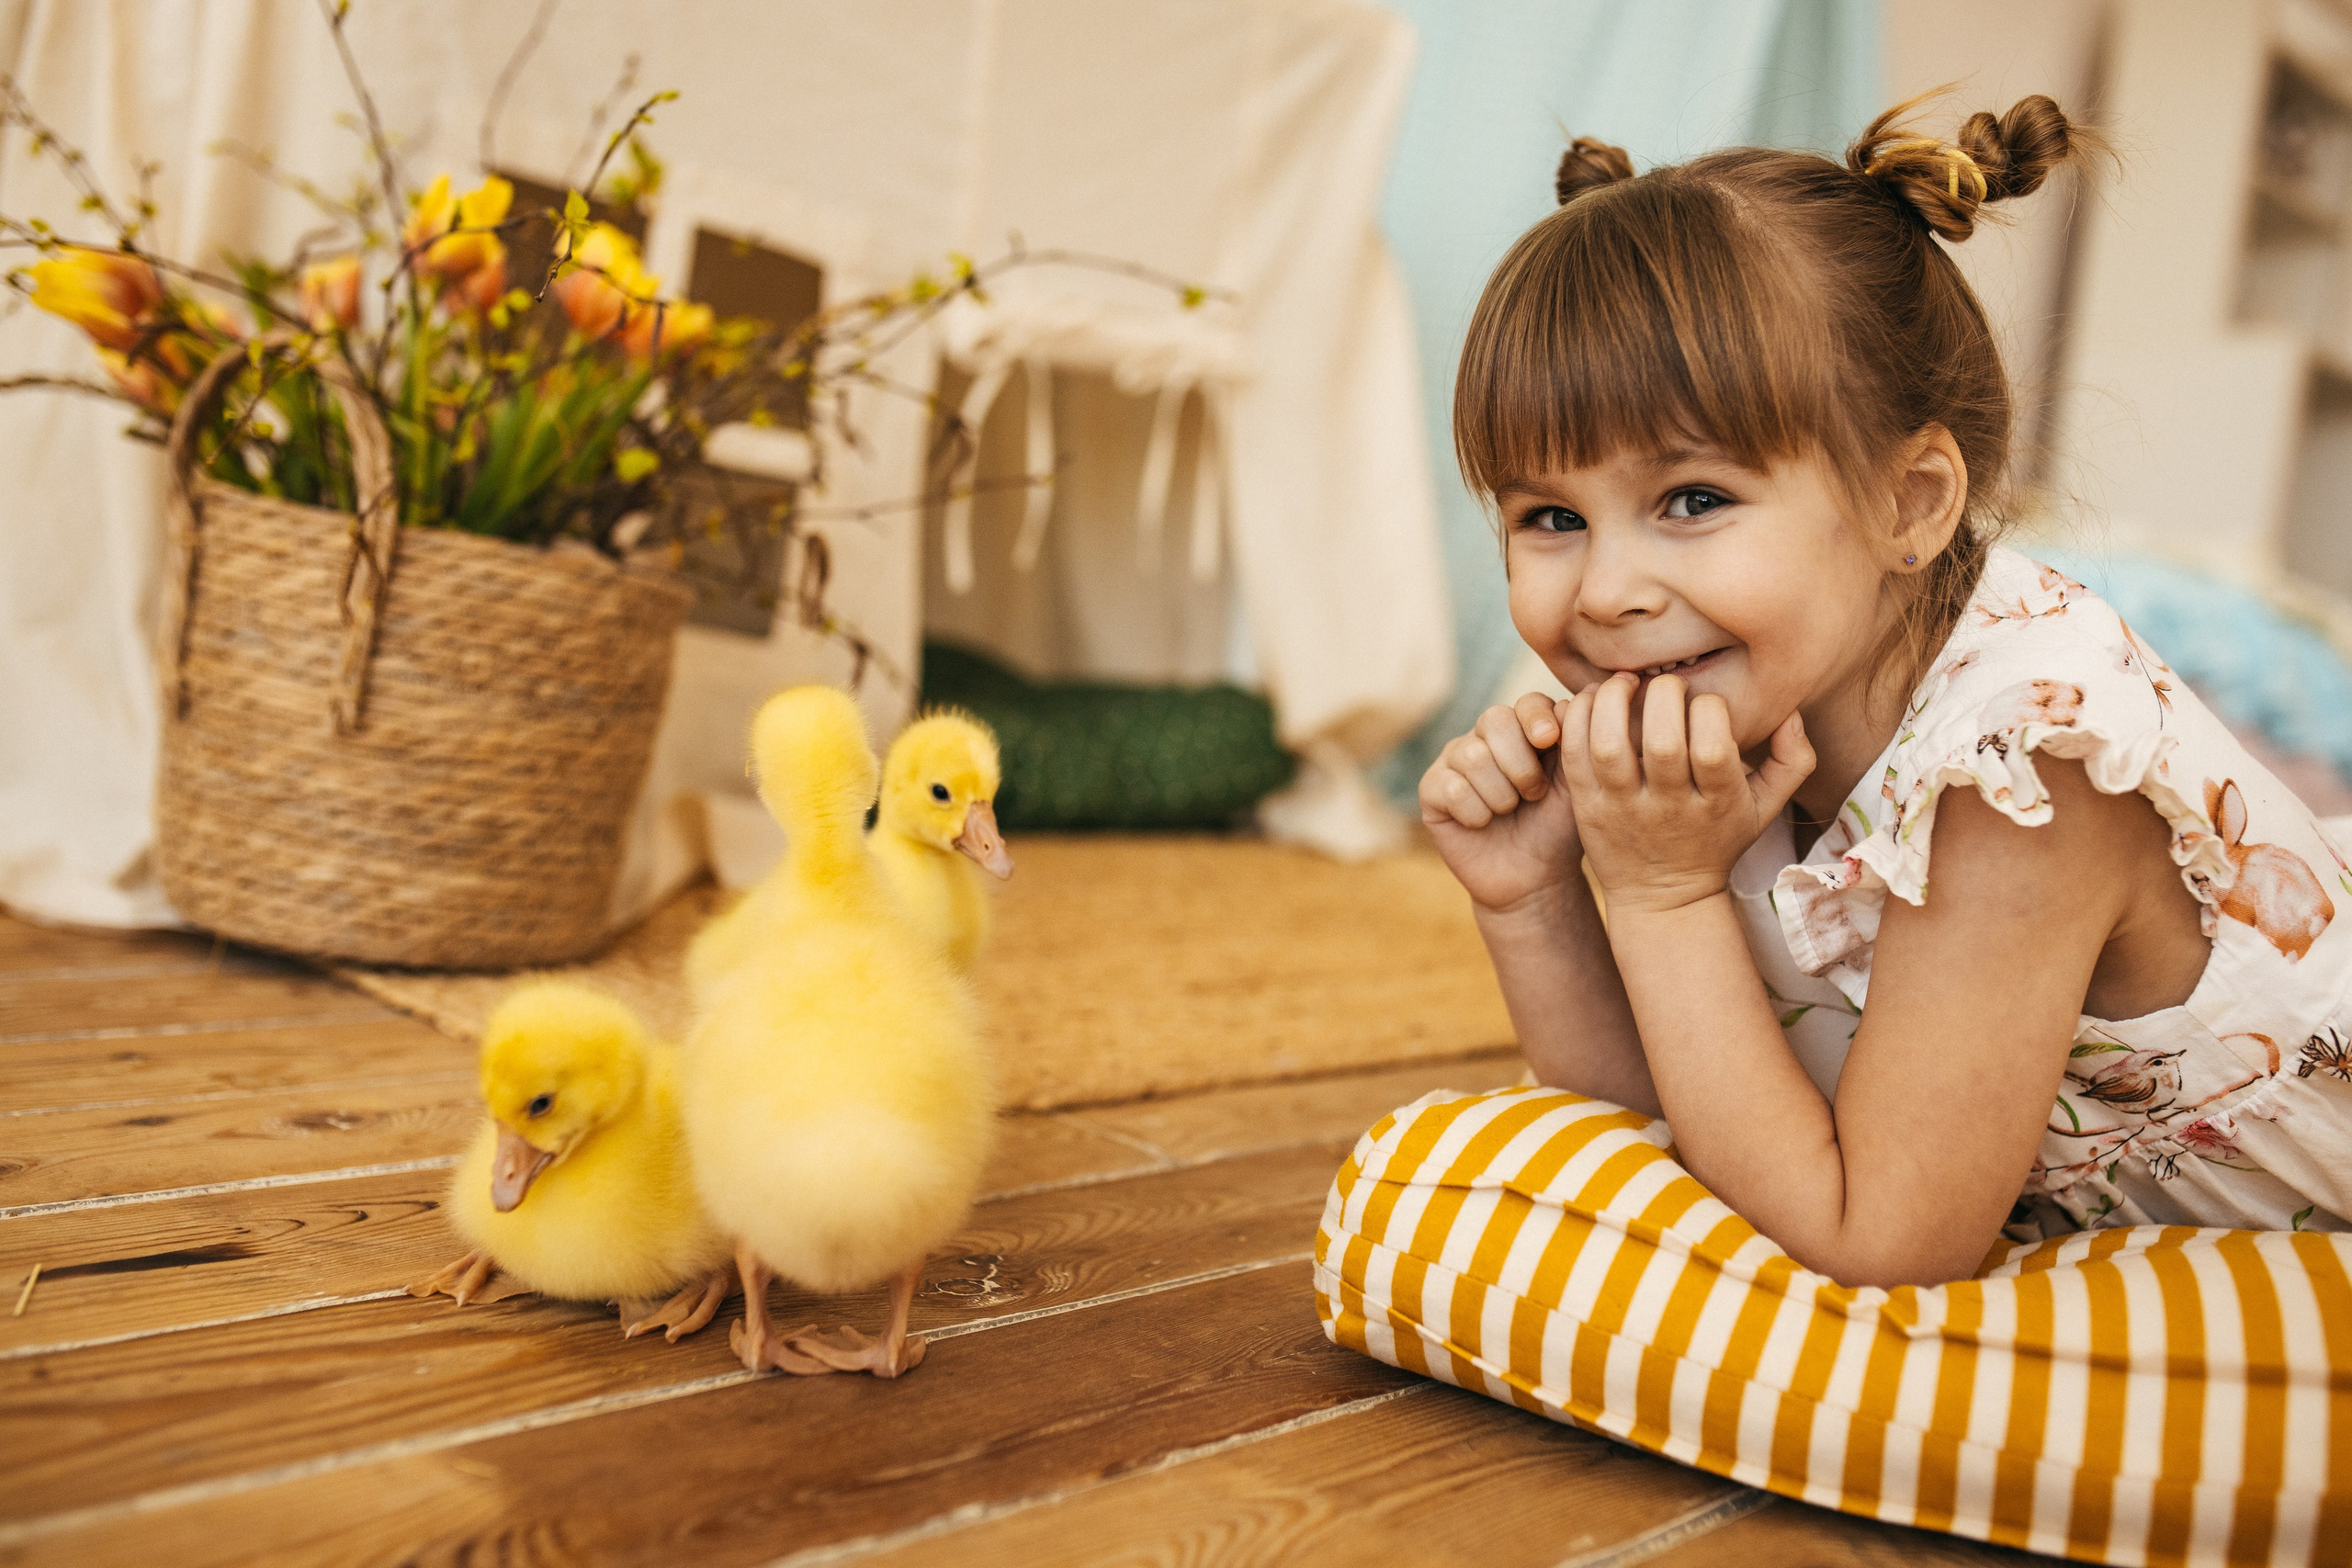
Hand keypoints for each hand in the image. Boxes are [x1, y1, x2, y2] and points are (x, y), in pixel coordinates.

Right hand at [1419, 692, 1583, 913]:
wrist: (1533, 878)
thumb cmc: (1558, 829)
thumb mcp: (1577, 783)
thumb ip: (1579, 739)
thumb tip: (1591, 691)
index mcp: (1523, 730)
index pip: (1527, 702)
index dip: (1537, 718)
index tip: (1549, 741)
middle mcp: (1485, 738)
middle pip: (1495, 720)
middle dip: (1521, 763)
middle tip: (1534, 794)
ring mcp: (1454, 761)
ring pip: (1474, 757)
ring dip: (1502, 794)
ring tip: (1510, 811)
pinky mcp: (1431, 790)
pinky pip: (1452, 788)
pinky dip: (1477, 813)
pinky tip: (1483, 824)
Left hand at [1559, 672, 1813, 914]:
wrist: (1663, 897)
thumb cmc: (1717, 839)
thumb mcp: (1766, 809)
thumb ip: (1792, 761)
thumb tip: (1791, 713)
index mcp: (1716, 804)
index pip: (1715, 748)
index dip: (1710, 708)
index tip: (1705, 702)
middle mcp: (1668, 807)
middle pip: (1662, 743)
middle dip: (1663, 695)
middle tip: (1666, 685)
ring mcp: (1622, 808)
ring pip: (1609, 746)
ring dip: (1613, 700)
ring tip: (1626, 682)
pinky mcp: (1587, 807)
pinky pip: (1575, 755)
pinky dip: (1579, 719)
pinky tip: (1595, 700)